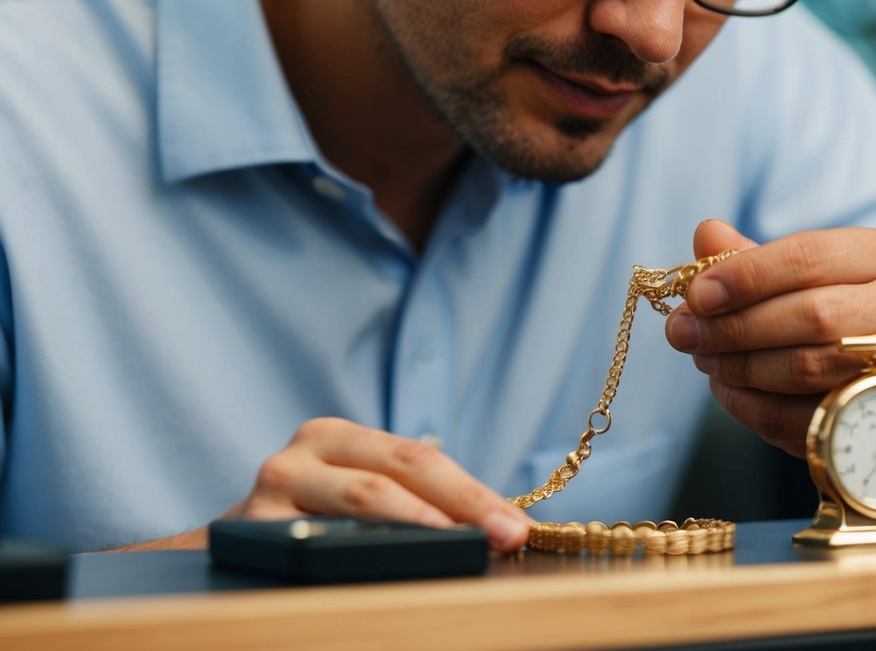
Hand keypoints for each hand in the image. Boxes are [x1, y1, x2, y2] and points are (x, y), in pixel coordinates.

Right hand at [219, 417, 532, 551]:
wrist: (223, 554)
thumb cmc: (307, 525)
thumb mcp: (351, 499)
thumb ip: (409, 504)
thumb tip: (496, 532)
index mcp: (339, 436)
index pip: (421, 459)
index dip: (475, 492)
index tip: (519, 527)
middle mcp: (305, 450)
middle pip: (399, 470)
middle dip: (463, 504)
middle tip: (507, 536)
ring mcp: (274, 486)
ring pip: (362, 499)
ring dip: (420, 525)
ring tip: (462, 544)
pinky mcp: (251, 529)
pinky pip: (319, 541)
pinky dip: (363, 555)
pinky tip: (392, 571)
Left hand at [665, 219, 875, 459]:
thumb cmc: (848, 319)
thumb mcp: (809, 278)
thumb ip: (756, 258)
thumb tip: (706, 234)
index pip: (806, 256)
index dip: (744, 275)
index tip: (695, 295)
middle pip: (810, 315)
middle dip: (734, 327)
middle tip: (683, 334)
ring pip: (808, 368)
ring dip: (740, 366)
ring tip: (703, 359)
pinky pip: (808, 416)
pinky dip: (754, 406)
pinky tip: (728, 391)